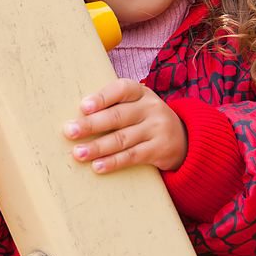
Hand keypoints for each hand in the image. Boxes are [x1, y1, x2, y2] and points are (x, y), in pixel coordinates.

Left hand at [63, 78, 186, 173]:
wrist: (185, 138)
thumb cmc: (146, 118)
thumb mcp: (137, 104)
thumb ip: (114, 106)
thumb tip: (77, 117)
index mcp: (141, 92)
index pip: (121, 89)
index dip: (102, 97)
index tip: (83, 107)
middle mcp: (150, 108)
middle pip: (118, 116)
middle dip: (91, 125)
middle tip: (69, 131)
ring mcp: (157, 129)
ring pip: (122, 138)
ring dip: (97, 147)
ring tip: (78, 153)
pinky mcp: (159, 149)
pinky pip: (133, 156)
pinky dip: (113, 162)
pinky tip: (97, 166)